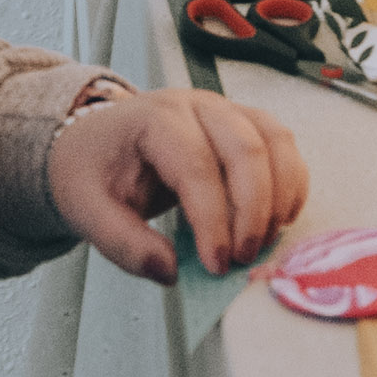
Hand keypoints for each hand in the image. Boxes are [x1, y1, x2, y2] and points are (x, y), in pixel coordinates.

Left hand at [48, 84, 307, 281]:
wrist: (92, 143)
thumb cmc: (92, 170)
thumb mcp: (86, 210)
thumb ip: (124, 244)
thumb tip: (171, 271)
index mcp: (154, 118)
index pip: (196, 166)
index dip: (213, 220)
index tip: (216, 264)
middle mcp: (196, 104)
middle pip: (245, 149)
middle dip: (252, 211)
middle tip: (243, 259)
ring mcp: (225, 109)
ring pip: (274, 141)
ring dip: (278, 196)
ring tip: (263, 242)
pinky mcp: (244, 123)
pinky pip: (282, 145)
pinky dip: (291, 182)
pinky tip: (279, 218)